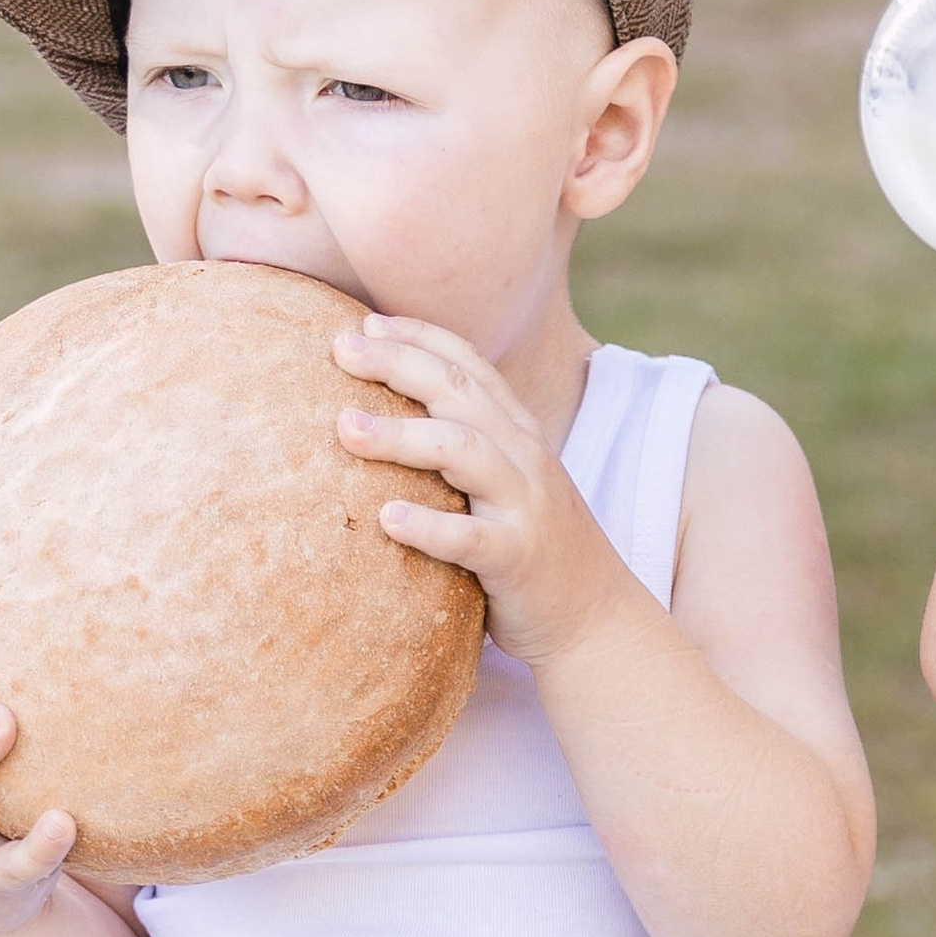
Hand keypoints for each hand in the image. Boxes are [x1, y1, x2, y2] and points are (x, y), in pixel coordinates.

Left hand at [337, 319, 627, 666]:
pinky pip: (472, 538)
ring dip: (402, 436)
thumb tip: (384, 421)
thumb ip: (463, 448)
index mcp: (518, 433)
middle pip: (459, 392)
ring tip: (345, 428)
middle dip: (399, 363)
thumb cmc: (530, 546)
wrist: (595, 615)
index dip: (420, 336)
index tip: (366, 321)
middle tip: (340, 348)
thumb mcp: (505, 482)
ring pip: (464, 452)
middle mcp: (524, 457)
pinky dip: (430, 526)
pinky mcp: (518, 558)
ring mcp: (525, 505)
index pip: (470, 366)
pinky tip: (386, 518)